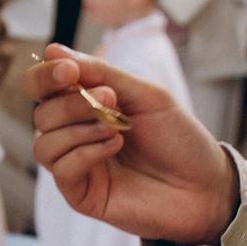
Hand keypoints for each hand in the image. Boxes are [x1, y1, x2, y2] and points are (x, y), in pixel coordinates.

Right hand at [24, 44, 236, 245]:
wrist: (204, 186)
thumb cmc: (178, 138)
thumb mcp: (145, 94)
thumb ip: (99, 72)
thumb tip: (52, 51)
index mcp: (85, 104)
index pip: (42, 87)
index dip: (45, 76)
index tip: (68, 72)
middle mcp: (75, 133)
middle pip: (42, 113)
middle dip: (72, 103)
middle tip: (111, 100)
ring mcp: (77, 165)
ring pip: (44, 143)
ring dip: (78, 128)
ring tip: (116, 128)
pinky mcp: (81, 194)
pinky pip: (61, 169)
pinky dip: (84, 153)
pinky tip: (114, 147)